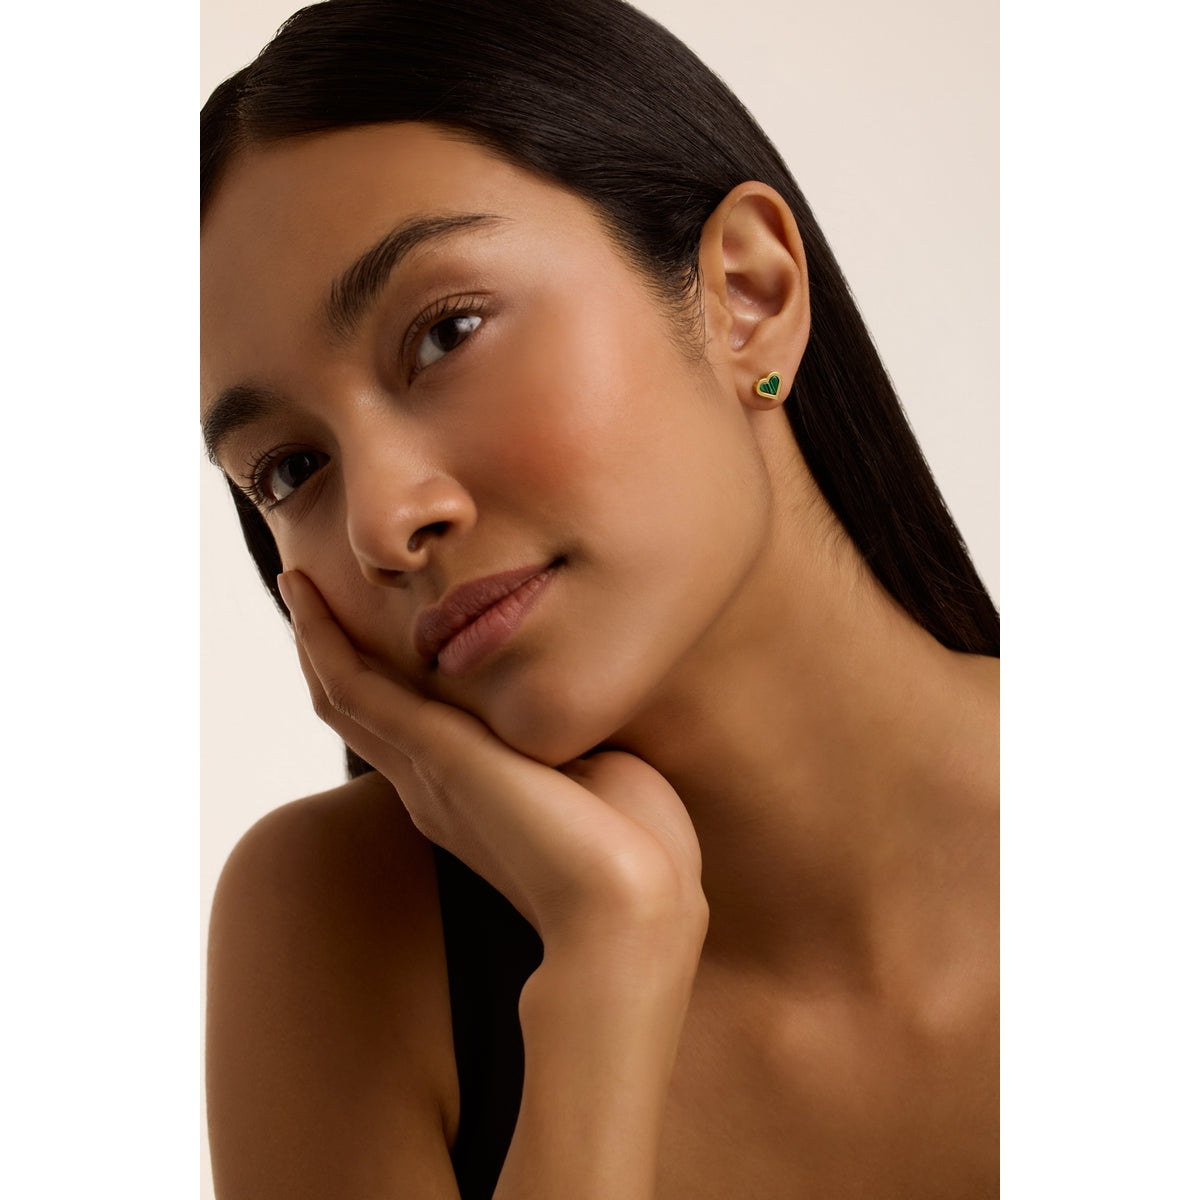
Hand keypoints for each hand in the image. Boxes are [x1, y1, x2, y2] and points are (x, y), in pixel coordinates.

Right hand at [277, 570, 706, 954]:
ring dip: (317, 640)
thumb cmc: (641, 853)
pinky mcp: (436, 757)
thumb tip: (585, 698)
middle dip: (331, 652)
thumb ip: (573, 737)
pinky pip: (356, 691)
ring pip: (345, 697)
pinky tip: (308, 602)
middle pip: (360, 710)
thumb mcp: (602, 773)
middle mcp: (434, 786)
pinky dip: (326, 644)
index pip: (407, 728)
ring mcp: (428, 774)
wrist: (637, 912)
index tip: (368, 628)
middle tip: (307, 593)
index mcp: (473, 794)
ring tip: (298, 586)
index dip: (379, 677)